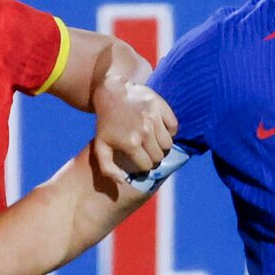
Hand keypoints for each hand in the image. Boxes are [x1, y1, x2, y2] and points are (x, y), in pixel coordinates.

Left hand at [91, 79, 176, 194]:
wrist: (111, 93)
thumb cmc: (106, 123)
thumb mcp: (100, 146)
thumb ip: (107, 168)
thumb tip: (122, 182)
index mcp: (130, 143)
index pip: (147, 165)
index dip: (143, 166)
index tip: (139, 160)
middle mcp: (143, 131)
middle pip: (159, 156)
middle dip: (153, 156)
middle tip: (146, 150)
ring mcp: (153, 118)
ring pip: (169, 144)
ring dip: (162, 145)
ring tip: (153, 140)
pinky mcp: (161, 107)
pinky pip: (174, 127)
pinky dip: (169, 130)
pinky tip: (159, 128)